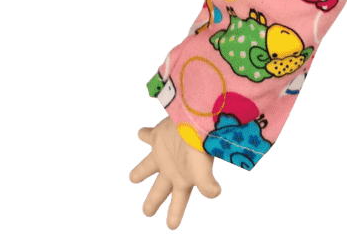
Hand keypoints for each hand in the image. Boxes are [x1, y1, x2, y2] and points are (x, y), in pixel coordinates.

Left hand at [128, 116, 220, 230]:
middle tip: (146, 213)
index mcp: (182, 181)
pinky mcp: (158, 136)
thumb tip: (214, 193)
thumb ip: (205, 183)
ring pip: (149, 166)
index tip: (171, 227)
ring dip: (140, 172)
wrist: (194, 119)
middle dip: (153, 202)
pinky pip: (147, 136)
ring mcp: (164, 153)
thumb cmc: (198, 146)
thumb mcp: (201, 168)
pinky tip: (140, 133)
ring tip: (132, 178)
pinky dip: (144, 135)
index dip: (174, 216)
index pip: (178, 204)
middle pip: (159, 190)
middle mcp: (172, 169)